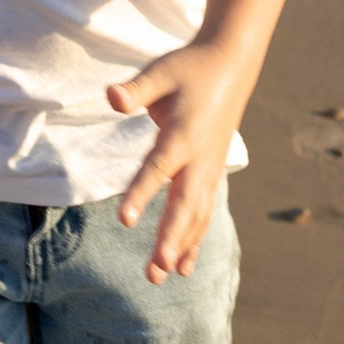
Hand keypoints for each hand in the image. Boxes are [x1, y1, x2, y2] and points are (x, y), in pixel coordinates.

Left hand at [107, 38, 249, 279]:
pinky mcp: (212, 174)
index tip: (125, 220)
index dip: (142, 194)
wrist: (231, 66)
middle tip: (156, 268)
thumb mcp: (160, 72)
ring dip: (180, 247)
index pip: (159, 168)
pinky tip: (183, 269)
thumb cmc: (189, 69)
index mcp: (183, 134)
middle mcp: (200, 158)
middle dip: (171, 237)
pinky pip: (204, 213)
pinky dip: (195, 240)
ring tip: (161, 277)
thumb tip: (112, 97)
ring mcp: (209, 169)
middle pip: (184, 204)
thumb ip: (136, 88)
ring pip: (196, 215)